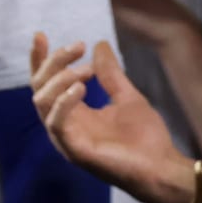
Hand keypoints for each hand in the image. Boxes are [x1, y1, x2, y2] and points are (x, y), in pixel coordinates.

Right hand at [30, 32, 192, 202]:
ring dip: (61, 78)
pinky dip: (64, 102)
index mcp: (74, 112)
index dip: (41, 60)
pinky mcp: (73, 150)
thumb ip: (110, 74)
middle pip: (40, 87)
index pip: (48, 83)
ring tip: (87, 70)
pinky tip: (81, 88)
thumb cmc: (145, 138)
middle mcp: (65, 124)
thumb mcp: (126, 96)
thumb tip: (98, 44)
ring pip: (43, 101)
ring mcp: (66, 138)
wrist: (161, 166)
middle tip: (78, 47)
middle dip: (54, 62)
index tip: (40, 35)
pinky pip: (56, 123)